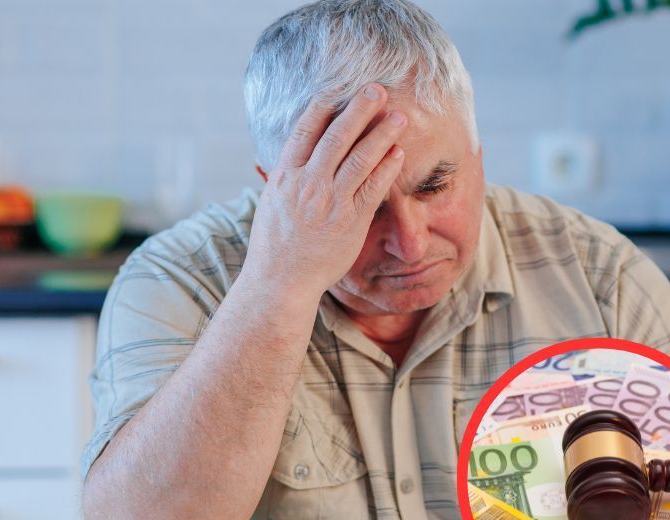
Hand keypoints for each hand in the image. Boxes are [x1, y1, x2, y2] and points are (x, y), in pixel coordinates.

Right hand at [246, 83, 407, 295]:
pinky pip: (373, 188)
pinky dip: (386, 168)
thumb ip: (283, 178)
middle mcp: (308, 184)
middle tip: (376, 90)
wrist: (281, 281)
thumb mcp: (271, 203)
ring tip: (398, 117)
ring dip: (381, 134)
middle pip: (336, 136)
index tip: (337, 89)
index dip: (322, 107)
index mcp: (285, 176)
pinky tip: (398, 153)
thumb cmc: (274, 245)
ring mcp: (330, 201)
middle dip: (358, 109)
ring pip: (360, 158)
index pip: (304, 131)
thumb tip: (287, 158)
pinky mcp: (351, 220)